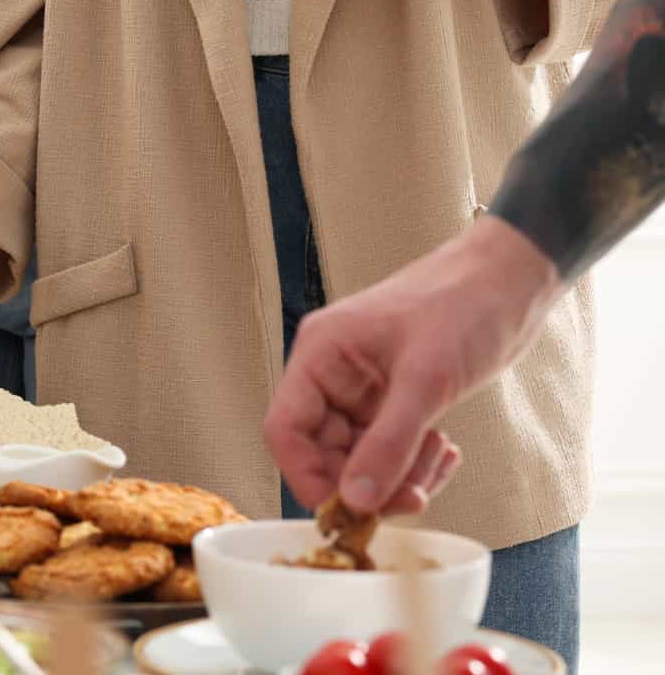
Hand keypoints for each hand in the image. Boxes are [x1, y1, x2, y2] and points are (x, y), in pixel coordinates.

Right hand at [264, 216, 562, 515]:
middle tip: (414, 498)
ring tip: (440, 459)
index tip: (347, 514)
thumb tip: (355, 501)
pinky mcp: (395, 398)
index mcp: (321, 354)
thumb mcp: (425, 380)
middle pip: (323, 451)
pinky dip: (416, 462)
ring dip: (399, 475)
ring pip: (361, 457)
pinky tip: (447, 452)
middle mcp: (333, 373)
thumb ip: (388, 443)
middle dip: (366, 482)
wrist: (509, 281)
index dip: (307, 476)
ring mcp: (364, 388)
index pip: (285, 428)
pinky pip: (390, 448)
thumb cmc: (462, 307)